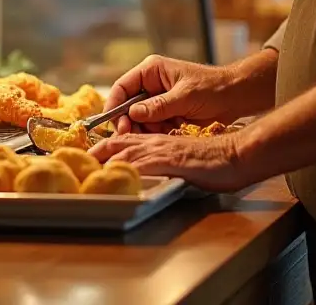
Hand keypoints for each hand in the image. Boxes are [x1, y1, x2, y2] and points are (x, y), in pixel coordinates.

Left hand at [90, 131, 251, 193]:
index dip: (107, 147)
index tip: (91, 157)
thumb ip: (169, 161)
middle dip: (98, 152)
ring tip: (86, 169)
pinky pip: (142, 163)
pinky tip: (113, 176)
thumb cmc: (217, 159)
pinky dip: (125, 168)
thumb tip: (156, 172)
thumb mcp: (186, 157)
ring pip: (126, 150)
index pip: (128, 140)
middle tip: (78, 162)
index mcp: (161, 141)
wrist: (236, 154)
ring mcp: (163, 150)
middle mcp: (158, 142)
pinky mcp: (170, 160)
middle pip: (120, 143)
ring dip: (105, 159)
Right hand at [103, 54, 238, 134]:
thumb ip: (159, 106)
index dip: (114, 105)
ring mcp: (159, 101)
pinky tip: (172, 132)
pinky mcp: (167, 115)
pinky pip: (153, 128)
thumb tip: (133, 113)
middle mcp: (152, 85)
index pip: (122, 87)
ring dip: (147, 131)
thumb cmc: (213, 88)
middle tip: (132, 137)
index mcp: (152, 71)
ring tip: (163, 131)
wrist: (236, 97)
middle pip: (127, 107)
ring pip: (139, 121)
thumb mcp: (185, 96)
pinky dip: (158, 134)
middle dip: (130, 123)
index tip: (114, 124)